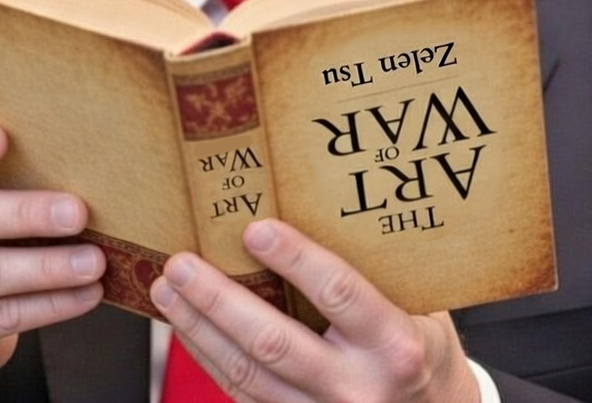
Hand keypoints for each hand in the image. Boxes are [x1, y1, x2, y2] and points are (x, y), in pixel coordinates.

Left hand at [149, 218, 479, 402]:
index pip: (338, 293)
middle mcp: (359, 388)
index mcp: (394, 343)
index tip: (255, 229)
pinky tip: (189, 327)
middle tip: (182, 265)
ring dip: (200, 329)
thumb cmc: (421, 347)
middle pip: (273, 342)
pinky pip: (244, 395)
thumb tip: (312, 207)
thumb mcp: (416, 306)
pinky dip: (210, 358)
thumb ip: (372, 272)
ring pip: (247, 375)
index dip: (294, 259)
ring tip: (169, 291)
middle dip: (219, 300)